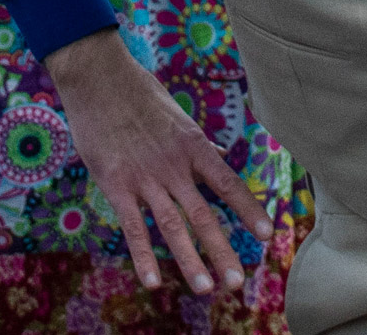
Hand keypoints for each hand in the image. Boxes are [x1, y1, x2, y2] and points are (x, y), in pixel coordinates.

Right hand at [44, 29, 267, 295]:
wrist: (98, 77)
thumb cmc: (137, 92)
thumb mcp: (176, 115)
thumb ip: (194, 144)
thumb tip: (216, 158)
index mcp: (193, 146)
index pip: (228, 184)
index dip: (249, 211)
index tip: (268, 235)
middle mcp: (174, 165)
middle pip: (203, 214)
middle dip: (222, 250)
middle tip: (237, 282)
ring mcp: (145, 177)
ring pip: (172, 226)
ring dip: (189, 260)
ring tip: (205, 288)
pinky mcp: (116, 184)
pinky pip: (133, 226)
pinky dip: (143, 255)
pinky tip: (152, 281)